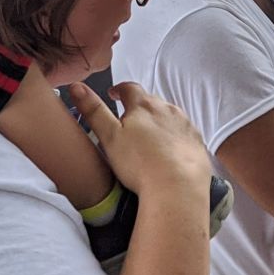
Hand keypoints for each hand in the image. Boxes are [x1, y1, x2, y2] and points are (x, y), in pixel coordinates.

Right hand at [67, 82, 210, 197]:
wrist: (177, 187)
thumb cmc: (139, 163)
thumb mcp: (109, 136)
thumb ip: (93, 110)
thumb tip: (76, 86)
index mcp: (144, 105)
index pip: (130, 88)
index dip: (119, 90)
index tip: (114, 94)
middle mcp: (167, 109)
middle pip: (150, 102)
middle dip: (139, 107)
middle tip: (129, 120)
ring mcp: (185, 125)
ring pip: (169, 116)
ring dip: (158, 121)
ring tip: (148, 137)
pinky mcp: (197, 142)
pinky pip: (184, 133)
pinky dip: (174, 137)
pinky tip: (169, 150)